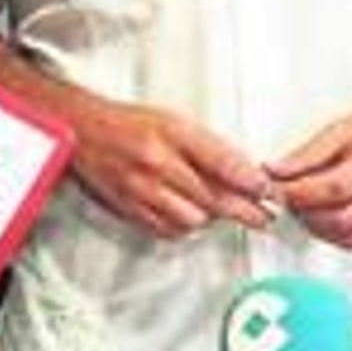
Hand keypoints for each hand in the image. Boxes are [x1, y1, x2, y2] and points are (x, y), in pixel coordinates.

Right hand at [72, 95, 276, 237]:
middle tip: (265, 216)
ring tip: (217, 208)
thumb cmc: (128, 124)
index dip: (253, 182)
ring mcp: (142, 188)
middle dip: (246, 210)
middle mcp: (158, 162)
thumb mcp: (173, 121)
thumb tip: (245, 174)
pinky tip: (187, 212)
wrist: (82, 132)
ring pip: (194, 219)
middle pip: (215, 198)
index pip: (225, 163)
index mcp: (172, 132)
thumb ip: (208, 147)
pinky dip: (183, 226)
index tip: (269, 191)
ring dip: (210, 217)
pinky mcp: (130, 209)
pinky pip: (169, 229)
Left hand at [266, 96, 351, 247]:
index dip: (298, 192)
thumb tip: (276, 171)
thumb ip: (306, 155)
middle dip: (304, 213)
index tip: (277, 188)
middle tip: (286, 200)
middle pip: (340, 218)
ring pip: (347, 237)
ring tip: (302, 208)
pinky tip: (320, 219)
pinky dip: (332, 235)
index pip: (333, 188)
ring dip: (315, 228)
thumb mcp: (338, 130)